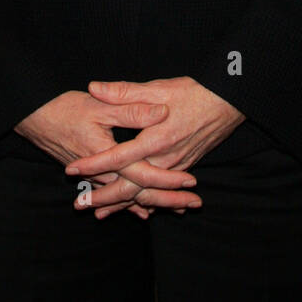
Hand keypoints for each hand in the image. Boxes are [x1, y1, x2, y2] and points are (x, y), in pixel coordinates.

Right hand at [14, 89, 201, 220]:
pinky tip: (143, 211)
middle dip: (168, 200)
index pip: (144, 174)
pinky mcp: (92, 176)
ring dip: (154, 203)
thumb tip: (161, 112)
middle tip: (193, 205)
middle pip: (140, 193)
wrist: (34, 119)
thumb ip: (131, 108)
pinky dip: (131, 203)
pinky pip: (116, 194)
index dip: (169, 179)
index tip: (191, 183)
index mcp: (108, 155)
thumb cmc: (65, 109)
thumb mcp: (98, 105)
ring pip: (129, 197)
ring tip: (178, 209)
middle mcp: (103, 173)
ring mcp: (97, 177)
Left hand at [63, 77, 246, 216]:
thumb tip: (94, 87)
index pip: (117, 158)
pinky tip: (136, 209)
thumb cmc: (194, 93)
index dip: (93, 165)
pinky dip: (145, 202)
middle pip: (130, 187)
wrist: (229, 102)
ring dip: (122, 204)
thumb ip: (125, 92)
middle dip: (104, 198)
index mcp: (155, 139)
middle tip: (80, 206)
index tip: (72, 170)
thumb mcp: (158, 88)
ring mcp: (176, 166)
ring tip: (99, 213)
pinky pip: (160, 191)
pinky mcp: (184, 166)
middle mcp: (165, 159)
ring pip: (145, 193)